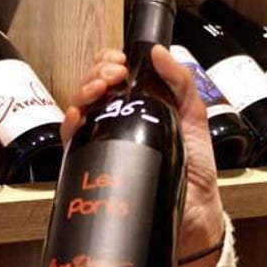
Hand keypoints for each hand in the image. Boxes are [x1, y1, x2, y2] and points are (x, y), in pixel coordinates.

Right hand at [63, 46, 225, 266]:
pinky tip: (79, 116)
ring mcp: (103, 143)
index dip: (109, 61)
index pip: (112, 74)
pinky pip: (73, 141)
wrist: (194, 215)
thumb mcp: (195, 117)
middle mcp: (117, 122)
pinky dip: (70, 123)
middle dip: (97, 72)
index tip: (120, 62)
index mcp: (140, 106)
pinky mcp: (93, 166)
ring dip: (83, 91)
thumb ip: (182, 83)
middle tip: (112, 75)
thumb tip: (160, 51)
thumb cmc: (195, 170)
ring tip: (100, 88)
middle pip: (92, 87)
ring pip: (78, 108)